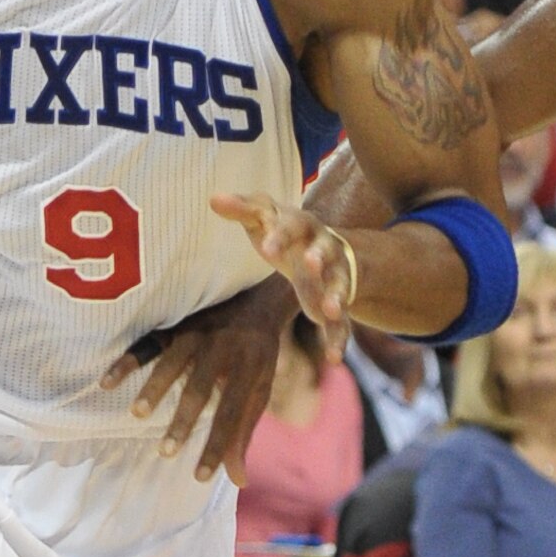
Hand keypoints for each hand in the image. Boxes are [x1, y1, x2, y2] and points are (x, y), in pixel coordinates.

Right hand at [100, 274, 296, 484]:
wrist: (257, 296)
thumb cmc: (257, 356)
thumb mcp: (258, 390)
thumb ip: (244, 433)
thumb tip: (238, 480)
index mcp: (250, 368)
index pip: (233, 414)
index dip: (218, 446)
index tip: (201, 476)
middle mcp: (224, 348)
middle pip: (201, 388)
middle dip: (183, 420)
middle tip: (166, 451)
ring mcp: (198, 331)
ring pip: (173, 362)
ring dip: (155, 387)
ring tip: (138, 415)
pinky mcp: (177, 321)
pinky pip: (148, 341)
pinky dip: (127, 360)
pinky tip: (107, 382)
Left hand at [211, 191, 352, 345]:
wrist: (331, 252)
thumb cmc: (287, 233)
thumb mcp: (266, 218)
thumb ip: (243, 209)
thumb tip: (213, 198)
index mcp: (303, 226)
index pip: (291, 226)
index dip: (280, 237)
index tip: (266, 250)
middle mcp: (324, 249)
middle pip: (324, 251)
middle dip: (319, 258)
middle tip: (310, 264)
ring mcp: (335, 277)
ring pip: (340, 285)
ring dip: (336, 296)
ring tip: (330, 310)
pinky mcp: (338, 305)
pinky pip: (342, 323)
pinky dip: (338, 340)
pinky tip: (332, 358)